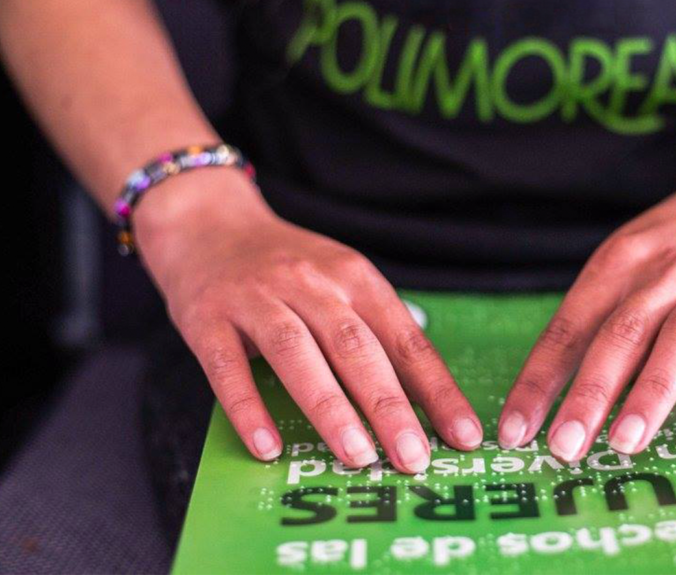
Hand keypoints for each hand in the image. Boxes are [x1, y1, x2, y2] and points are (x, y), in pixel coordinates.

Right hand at [134, 169, 481, 472]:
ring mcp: (256, 298)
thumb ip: (376, 331)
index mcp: (354, 277)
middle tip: (414, 458)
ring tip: (358, 456)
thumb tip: (426, 399)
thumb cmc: (288, 267)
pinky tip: (268, 446)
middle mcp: (310, 283)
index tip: (462, 434)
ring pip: (297, 354)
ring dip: (331, 407)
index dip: (436, 389)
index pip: (404, 338)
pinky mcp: (207, 319)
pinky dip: (248, 408)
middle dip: (389, 406)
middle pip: (356, 347)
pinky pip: (227, 367)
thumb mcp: (341, 281)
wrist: (207, 222)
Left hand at [498, 174, 675, 460]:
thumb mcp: (630, 258)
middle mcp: (664, 273)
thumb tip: (551, 389)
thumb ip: (598, 315)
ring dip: (650, 395)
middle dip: (589, 394)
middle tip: (563, 447)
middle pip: (620, 335)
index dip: (539, 379)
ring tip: (624, 444)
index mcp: (618, 263)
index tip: (514, 429)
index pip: (569, 326)